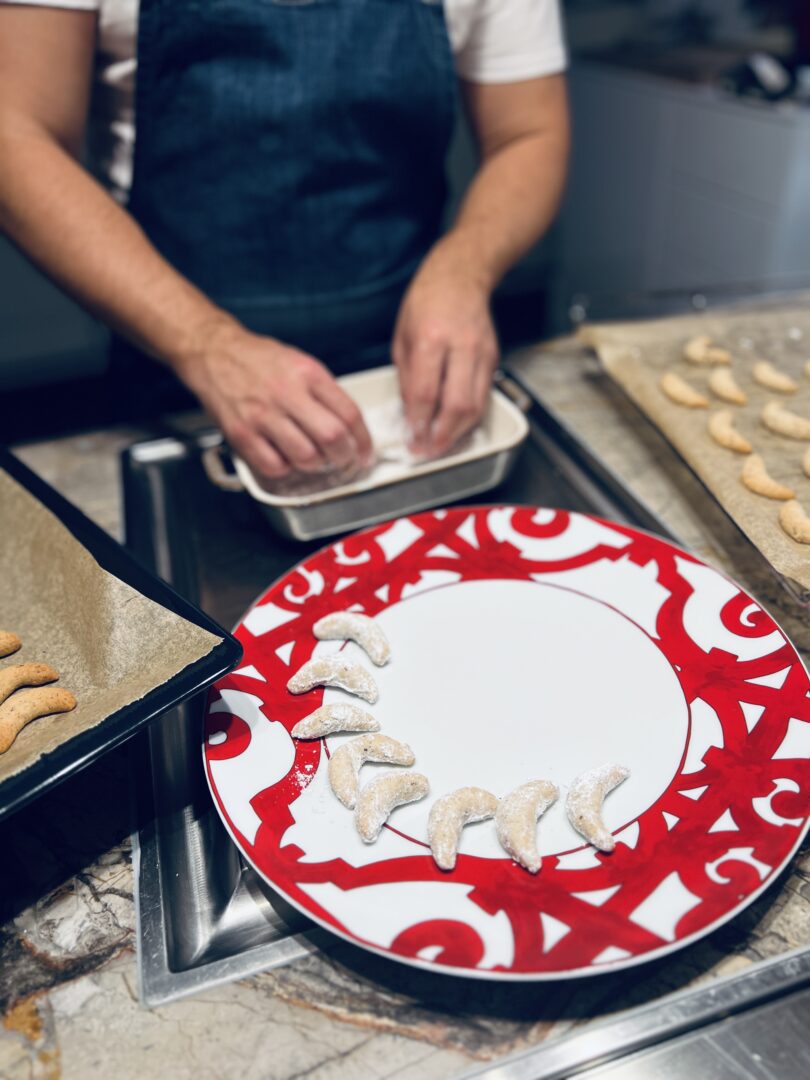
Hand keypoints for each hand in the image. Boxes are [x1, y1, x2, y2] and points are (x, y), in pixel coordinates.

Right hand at [176, 320, 371, 482]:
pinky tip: (285, 457)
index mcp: (308, 374)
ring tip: (313, 458)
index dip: (364, 441)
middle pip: (332, 437)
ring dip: (315, 464)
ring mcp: (262, 415)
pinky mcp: (241, 433)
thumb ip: (325, 393)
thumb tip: (350, 428)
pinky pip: (274, 466)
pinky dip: (285, 468)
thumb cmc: (259, 360)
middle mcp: (287, 393)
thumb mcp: (301, 364)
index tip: (365, 453)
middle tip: (344, 461)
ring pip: (306, 456)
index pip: (349, 414)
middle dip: (345, 457)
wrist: (214, 352)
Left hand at [392, 249, 498, 456]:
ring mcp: (482, 353)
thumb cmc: (426, 302)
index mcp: (432, 339)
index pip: (427, 394)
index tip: (411, 440)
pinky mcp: (493, 359)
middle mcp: (461, 347)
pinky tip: (456, 425)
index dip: (419, 424)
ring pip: (476, 406)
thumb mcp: (402, 338)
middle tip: (427, 451)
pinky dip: (469, 416)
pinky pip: (483, 396)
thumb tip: (411, 414)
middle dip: (442, 436)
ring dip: (458, 432)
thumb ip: (408, 378)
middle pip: (457, 406)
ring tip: (441, 444)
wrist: (461, 276)